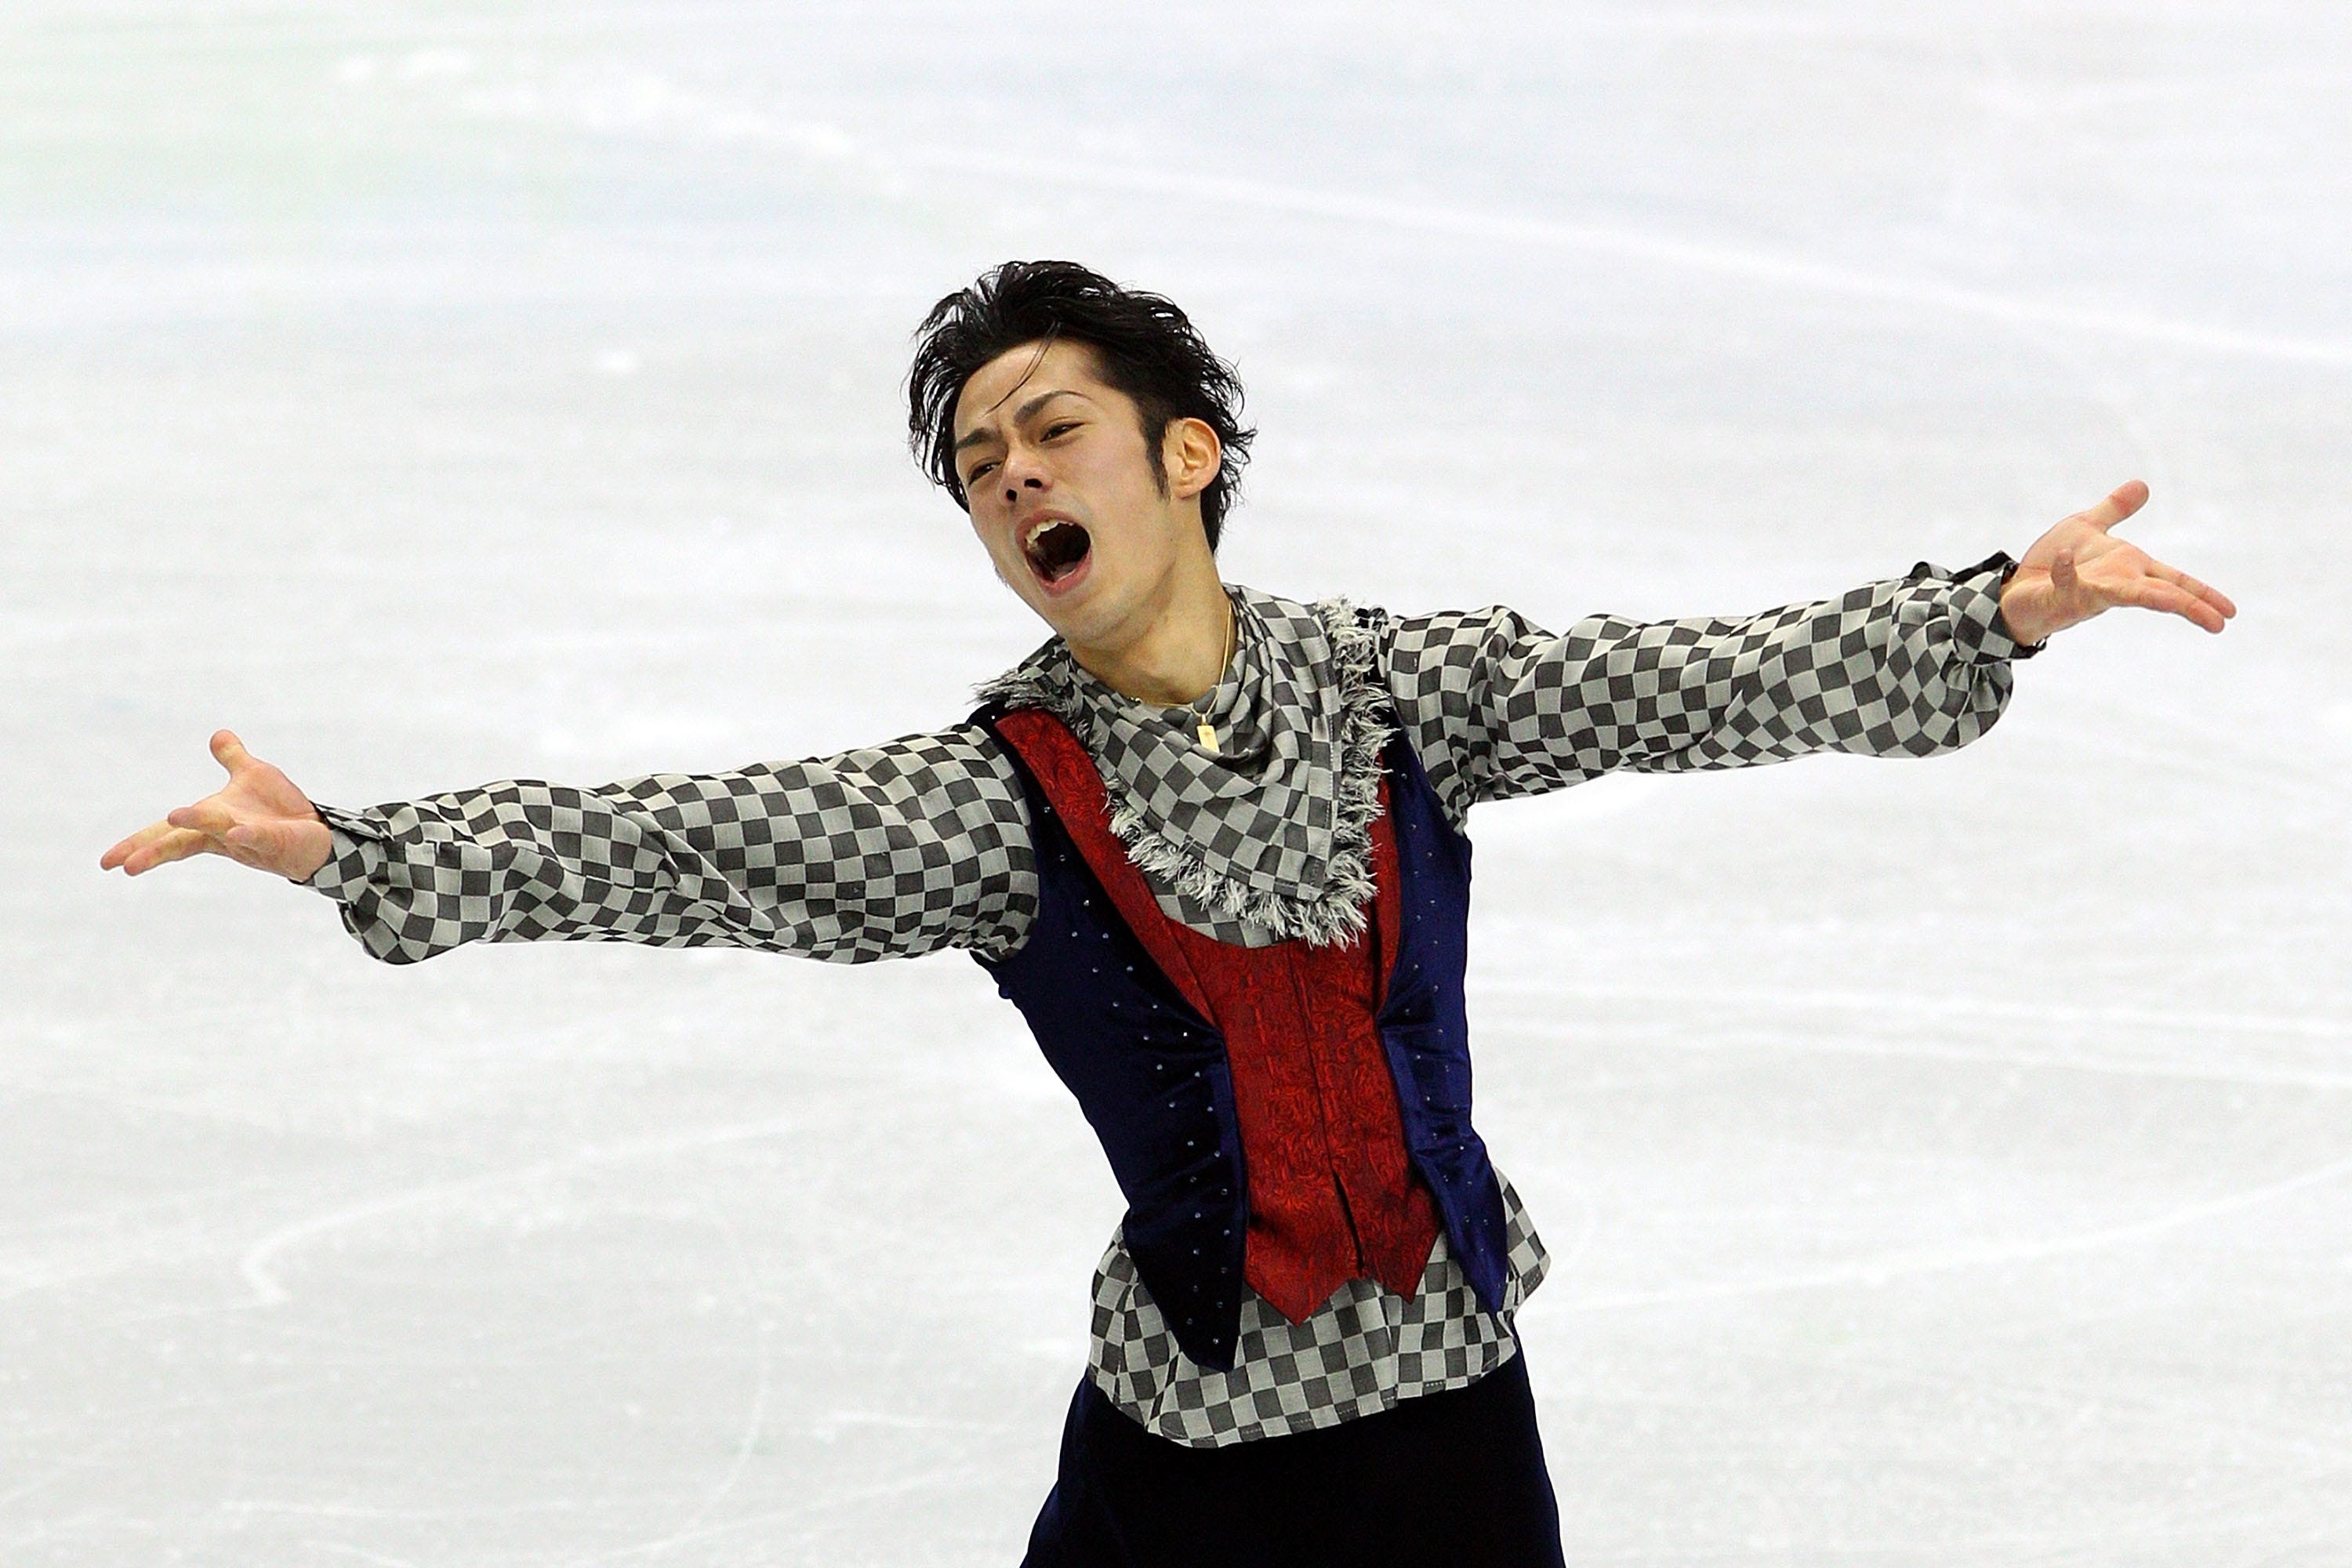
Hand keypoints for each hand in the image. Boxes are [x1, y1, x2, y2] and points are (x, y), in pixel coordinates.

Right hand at [101, 730, 333, 883]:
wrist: (318, 831)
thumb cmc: (280, 810)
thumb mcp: (253, 776)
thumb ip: (233, 758)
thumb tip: (218, 734)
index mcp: (209, 822)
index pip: (167, 835)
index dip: (139, 844)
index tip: (107, 861)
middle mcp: (222, 834)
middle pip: (180, 843)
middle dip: (152, 851)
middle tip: (123, 865)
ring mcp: (247, 840)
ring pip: (216, 833)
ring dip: (194, 825)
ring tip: (172, 816)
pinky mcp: (273, 842)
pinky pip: (257, 838)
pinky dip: (247, 834)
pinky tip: (239, 832)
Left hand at [1998, 480, 2236, 645]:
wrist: (2014, 586)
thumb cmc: (2051, 563)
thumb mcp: (2087, 527)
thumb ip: (2115, 509)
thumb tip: (2143, 485)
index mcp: (2129, 569)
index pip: (2174, 581)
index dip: (2201, 593)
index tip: (2230, 611)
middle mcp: (2116, 584)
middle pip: (2161, 593)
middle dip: (2190, 605)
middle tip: (2220, 622)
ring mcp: (2090, 593)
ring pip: (2126, 596)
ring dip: (2152, 598)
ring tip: (2179, 604)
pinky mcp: (2060, 595)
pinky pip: (2065, 582)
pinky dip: (2065, 570)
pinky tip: (2064, 556)